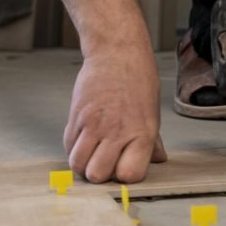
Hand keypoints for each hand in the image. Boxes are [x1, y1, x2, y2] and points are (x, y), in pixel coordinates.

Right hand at [64, 48, 166, 183]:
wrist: (116, 51)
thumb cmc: (137, 77)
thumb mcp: (152, 111)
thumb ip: (152, 140)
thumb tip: (157, 159)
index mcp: (142, 134)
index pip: (130, 175)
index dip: (125, 175)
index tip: (124, 167)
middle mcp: (117, 132)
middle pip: (98, 174)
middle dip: (100, 173)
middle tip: (104, 161)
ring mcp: (94, 124)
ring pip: (78, 163)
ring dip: (83, 163)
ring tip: (90, 153)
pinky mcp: (77, 114)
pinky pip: (68, 144)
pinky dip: (73, 147)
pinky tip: (82, 139)